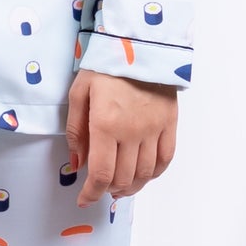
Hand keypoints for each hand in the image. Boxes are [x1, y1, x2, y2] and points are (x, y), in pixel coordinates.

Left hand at [64, 70, 177, 205]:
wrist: (139, 45)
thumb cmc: (105, 67)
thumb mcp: (79, 94)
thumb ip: (76, 131)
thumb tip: (77, 164)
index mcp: (106, 124)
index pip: (101, 174)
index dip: (91, 193)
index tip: (84, 200)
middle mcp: (132, 131)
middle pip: (123, 178)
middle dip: (108, 190)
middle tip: (99, 188)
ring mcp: (154, 129)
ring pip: (145, 174)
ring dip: (131, 186)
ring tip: (120, 186)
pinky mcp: (169, 123)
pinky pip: (165, 159)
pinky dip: (154, 174)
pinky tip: (143, 175)